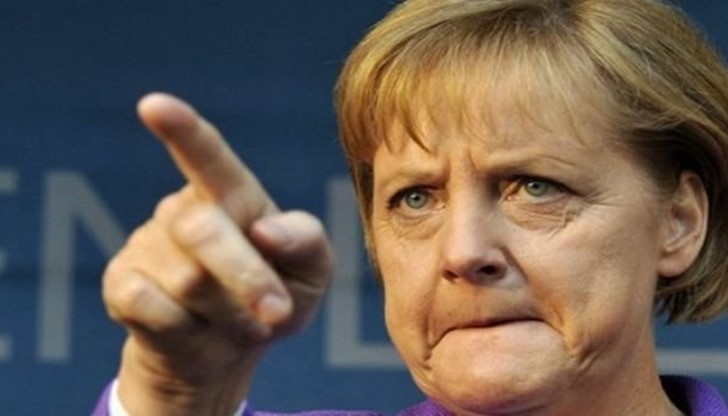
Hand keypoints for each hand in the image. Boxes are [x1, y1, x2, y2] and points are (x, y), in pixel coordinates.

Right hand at [102, 93, 332, 414]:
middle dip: (247, 277)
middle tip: (277, 314)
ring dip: (227, 314)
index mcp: (233, 195)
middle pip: (203, 230)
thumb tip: (264, 230)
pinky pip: (153, 308)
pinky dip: (189, 330)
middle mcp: (183, 210)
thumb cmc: (275, 300)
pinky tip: (194, 327)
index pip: (208, 156)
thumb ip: (306, 242)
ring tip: (239, 321)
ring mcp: (147, 243)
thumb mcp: (312, 273)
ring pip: (186, 281)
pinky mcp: (121, 283)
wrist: (225, 353)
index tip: (154, 106)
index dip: (183, 130)